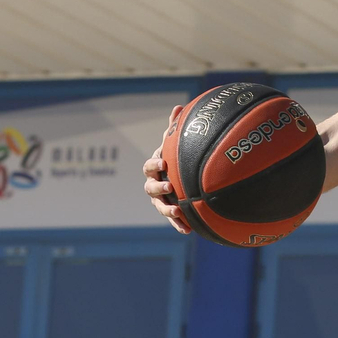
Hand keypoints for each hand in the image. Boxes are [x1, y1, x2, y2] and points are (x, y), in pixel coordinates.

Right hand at [143, 105, 190, 233]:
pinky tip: (187, 230)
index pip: (149, 167)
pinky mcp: (170, 212)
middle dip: (159, 188)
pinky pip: (172, 220)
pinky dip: (178, 224)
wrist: (179, 178)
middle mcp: (153, 185)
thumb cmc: (176, 158)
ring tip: (178, 211)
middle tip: (169, 187)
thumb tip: (179, 107)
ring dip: (167, 209)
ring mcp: (160, 200)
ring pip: (160, 206)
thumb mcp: (175, 144)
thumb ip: (174, 128)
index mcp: (154, 168)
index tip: (163, 163)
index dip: (154, 165)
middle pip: (150, 188)